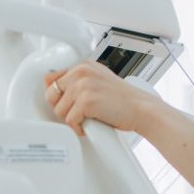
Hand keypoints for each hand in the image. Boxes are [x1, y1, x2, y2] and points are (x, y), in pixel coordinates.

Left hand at [43, 62, 157, 135]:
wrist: (142, 109)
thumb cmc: (124, 100)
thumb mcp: (99, 80)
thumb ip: (79, 81)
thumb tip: (56, 89)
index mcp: (83, 65)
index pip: (51, 78)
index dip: (57, 95)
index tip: (66, 103)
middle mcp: (81, 72)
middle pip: (51, 95)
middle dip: (63, 108)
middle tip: (79, 113)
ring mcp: (83, 85)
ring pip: (59, 110)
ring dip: (72, 120)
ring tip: (89, 118)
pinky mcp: (86, 101)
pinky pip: (69, 121)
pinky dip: (79, 128)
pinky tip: (92, 124)